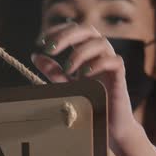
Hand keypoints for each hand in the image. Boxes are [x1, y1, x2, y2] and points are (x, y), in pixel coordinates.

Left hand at [31, 23, 155, 155]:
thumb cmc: (88, 104)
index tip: (41, 41)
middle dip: (66, 35)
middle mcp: (100, 53)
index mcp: (86, 52)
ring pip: (101, 42)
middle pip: (87, 29)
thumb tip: (35, 56)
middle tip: (50, 48)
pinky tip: (85, 74)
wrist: (107, 126)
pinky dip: (99, 64)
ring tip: (68, 69)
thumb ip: (53, 71)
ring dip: (80, 52)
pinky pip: (114, 60)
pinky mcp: (120, 76)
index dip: (58, 31)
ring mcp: (111, 63)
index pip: (73, 30)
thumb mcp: (66, 85)